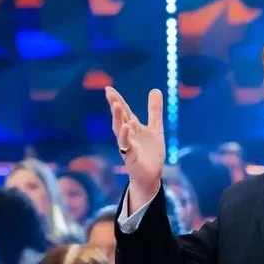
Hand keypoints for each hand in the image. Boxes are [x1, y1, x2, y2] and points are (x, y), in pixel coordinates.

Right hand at [105, 87, 164, 204]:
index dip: (118, 100)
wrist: (151, 175)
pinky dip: (126, 137)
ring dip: (118, 119)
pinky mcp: (131, 157)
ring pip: (120, 131)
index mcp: (133, 128)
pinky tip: (127, 127)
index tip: (109, 88)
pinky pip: (127, 146)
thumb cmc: (150, 152)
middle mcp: (128, 135)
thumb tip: (155, 89)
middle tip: (109, 93)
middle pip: (120, 119)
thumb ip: (154, 110)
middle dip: (115, 106)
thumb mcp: (155, 128)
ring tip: (117, 106)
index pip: (125, 112)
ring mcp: (128, 146)